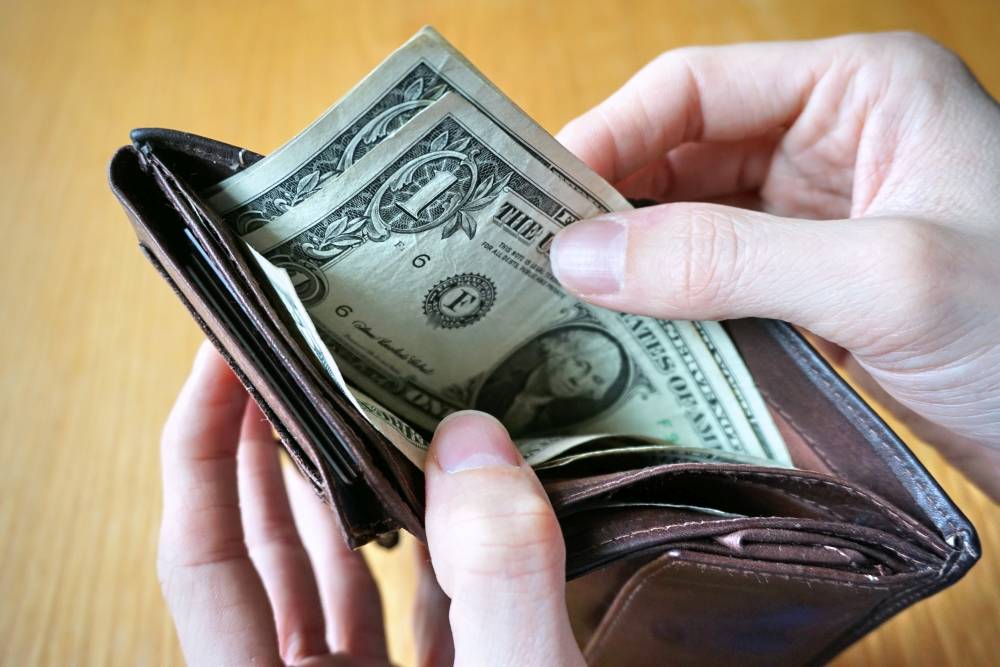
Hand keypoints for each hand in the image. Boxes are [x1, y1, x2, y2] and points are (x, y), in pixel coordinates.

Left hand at [158, 342, 584, 665]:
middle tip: (283, 351)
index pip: (209, 562)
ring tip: (352, 398)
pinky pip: (410, 605)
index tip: (222, 357)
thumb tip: (474, 446)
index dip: (202, 451)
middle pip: (258, 554)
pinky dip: (423, 540)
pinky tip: (444, 488)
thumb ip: (500, 583)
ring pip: (330, 575)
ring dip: (336, 486)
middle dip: (261, 446)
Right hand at [551, 32, 999, 499]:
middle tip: (530, 266)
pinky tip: (628, 342)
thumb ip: (723, 259)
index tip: (530, 203)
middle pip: (682, 156)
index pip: (692, 90)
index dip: (606, 138)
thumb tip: (580, 256)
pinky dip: (671, 310)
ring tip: (562, 309)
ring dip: (633, 266)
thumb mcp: (880, 279)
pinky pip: (718, 284)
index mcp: (858, 91)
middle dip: (608, 208)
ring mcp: (822, 219)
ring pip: (692, 225)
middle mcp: (833, 142)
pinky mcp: (817, 288)